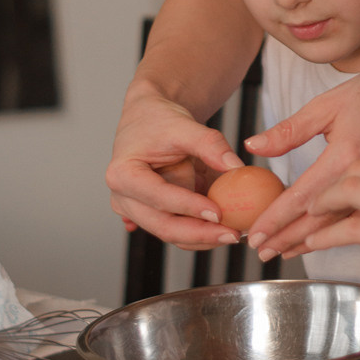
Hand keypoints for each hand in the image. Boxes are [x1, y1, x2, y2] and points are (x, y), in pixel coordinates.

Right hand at [106, 88, 246, 249]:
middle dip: (200, 234)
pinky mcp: (151, 216)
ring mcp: (135, 211)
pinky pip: (176, 231)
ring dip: (203, 238)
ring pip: (171, 234)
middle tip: (232, 234)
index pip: (158, 197)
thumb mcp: (185, 126)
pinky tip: (224, 230)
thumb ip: (210, 145)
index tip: (219, 213)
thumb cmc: (160, 120)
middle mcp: (123, 198)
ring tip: (235, 233)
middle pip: (162, 226)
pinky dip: (200, 233)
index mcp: (123, 174)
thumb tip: (236, 167)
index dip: (189, 207)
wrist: (150, 121)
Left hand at [244, 53, 359, 258]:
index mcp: (345, 155)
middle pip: (319, 217)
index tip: (257, 234)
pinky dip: (337, 230)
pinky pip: (359, 216)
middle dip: (287, 237)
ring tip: (284, 252)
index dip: (277, 218)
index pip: (303, 196)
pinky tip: (323, 238)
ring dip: (310, 240)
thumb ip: (291, 129)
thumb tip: (254, 145)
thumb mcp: (330, 103)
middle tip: (261, 252)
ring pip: (340, 222)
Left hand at [304, 146, 359, 278]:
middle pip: (352, 170)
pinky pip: (353, 229)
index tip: (329, 182)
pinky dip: (326, 235)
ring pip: (344, 193)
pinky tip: (311, 244)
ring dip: (314, 209)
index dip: (346, 169)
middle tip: (301, 204)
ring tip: (297, 223)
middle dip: (320, 188)